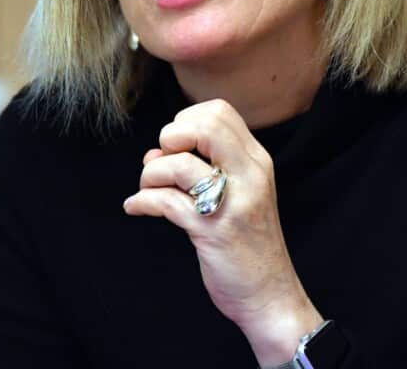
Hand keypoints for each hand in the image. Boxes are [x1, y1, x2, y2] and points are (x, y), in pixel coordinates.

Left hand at [122, 99, 323, 365]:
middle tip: (164, 164)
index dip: (186, 120)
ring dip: (151, 174)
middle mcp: (249, 175)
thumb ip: (204, 167)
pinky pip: (165, 202)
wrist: (270, 295)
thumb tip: (154, 152)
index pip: (219, 111)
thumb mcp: (240, 193)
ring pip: (179, 164)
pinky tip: (136, 207)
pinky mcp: (213, 232)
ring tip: (148, 189)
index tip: (176, 146)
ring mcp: (233, 203)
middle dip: (170, 139)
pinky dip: (142, 201)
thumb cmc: (248, 243)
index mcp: (257, 161)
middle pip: (203, 126)